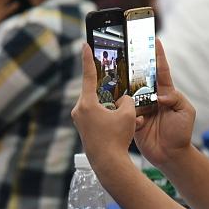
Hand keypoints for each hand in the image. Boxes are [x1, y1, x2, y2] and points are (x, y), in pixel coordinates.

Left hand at [72, 44, 137, 170]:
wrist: (108, 163)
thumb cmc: (117, 138)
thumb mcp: (128, 114)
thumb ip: (127, 100)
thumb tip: (123, 99)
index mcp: (87, 103)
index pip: (88, 75)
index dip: (88, 58)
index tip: (85, 45)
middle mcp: (80, 110)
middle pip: (97, 92)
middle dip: (111, 91)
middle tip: (118, 85)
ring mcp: (81, 120)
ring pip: (100, 106)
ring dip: (113, 108)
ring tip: (128, 118)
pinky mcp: (85, 128)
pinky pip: (99, 116)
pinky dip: (110, 117)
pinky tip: (124, 126)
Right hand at [133, 39, 195, 166]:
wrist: (170, 155)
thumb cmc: (181, 133)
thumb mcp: (186, 112)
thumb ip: (176, 99)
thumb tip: (161, 95)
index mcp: (166, 93)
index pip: (161, 71)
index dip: (158, 56)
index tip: (154, 40)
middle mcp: (152, 98)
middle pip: (141, 79)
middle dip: (135, 67)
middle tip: (127, 53)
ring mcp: (141, 109)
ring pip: (130, 94)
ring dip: (127, 91)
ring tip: (122, 83)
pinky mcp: (133, 120)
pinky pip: (126, 113)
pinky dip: (129, 114)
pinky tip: (135, 119)